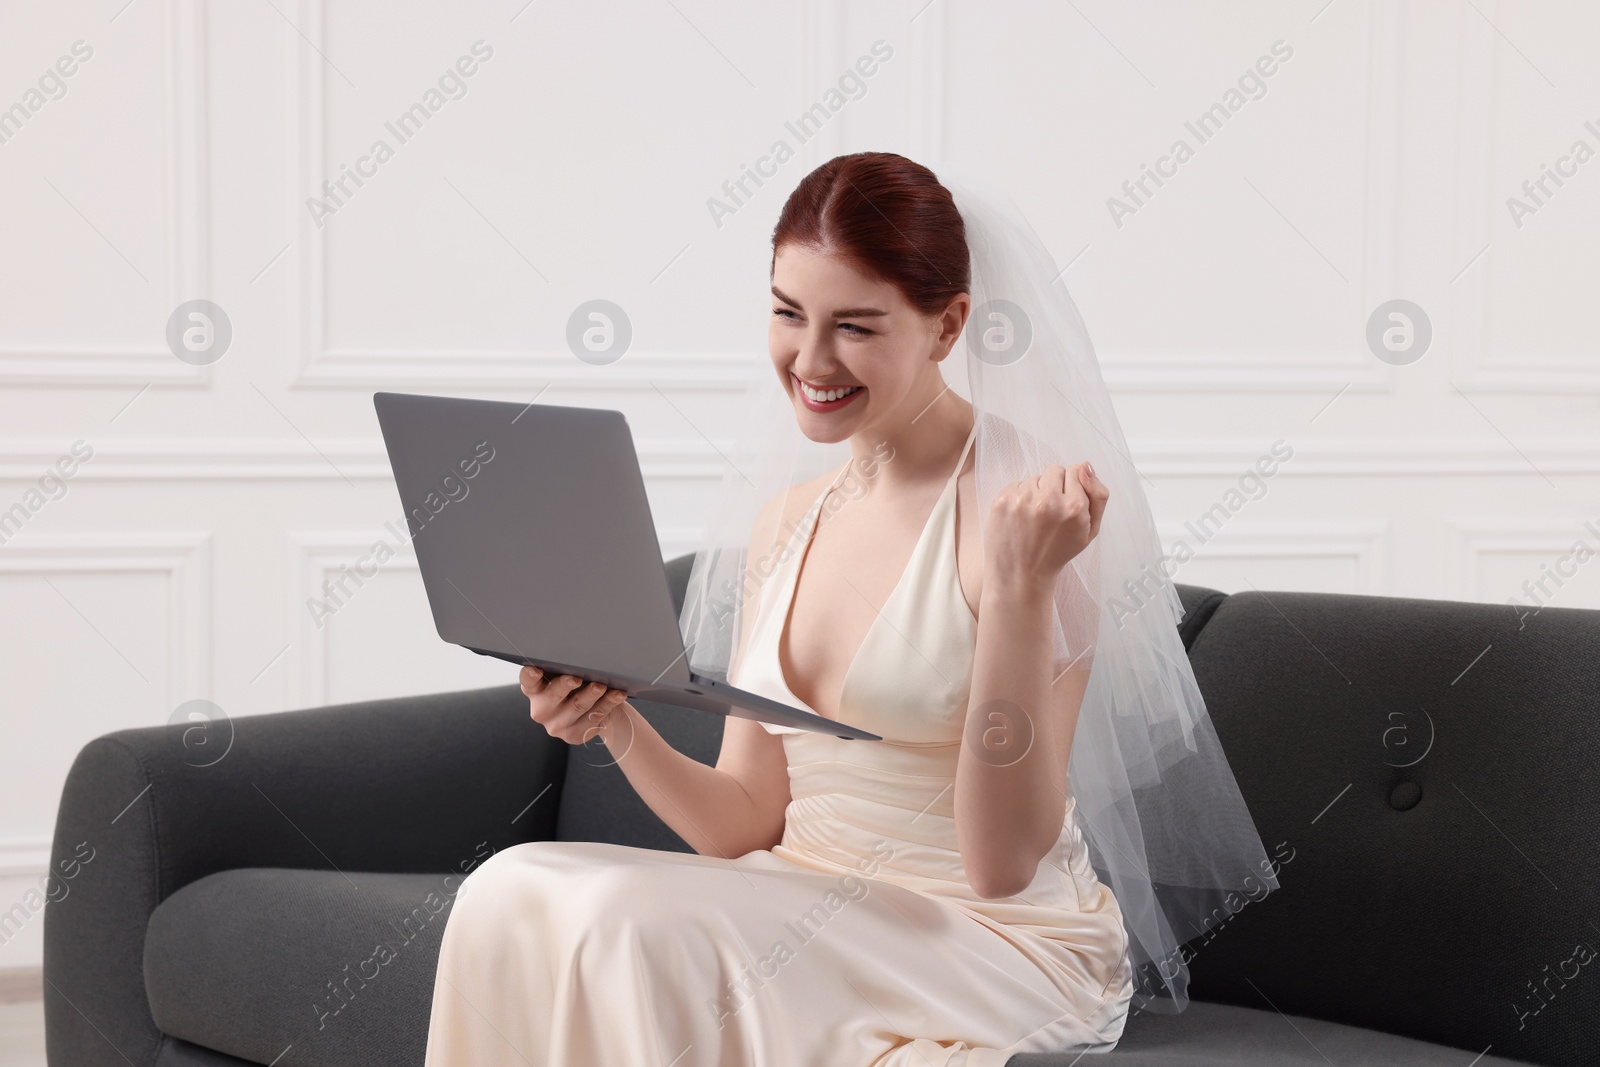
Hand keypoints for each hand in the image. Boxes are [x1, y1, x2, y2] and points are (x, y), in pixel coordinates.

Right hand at [521, 666, 629, 744]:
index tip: (535, 669)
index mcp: (535, 689)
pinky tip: (617, 695)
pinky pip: (593, 718)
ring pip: (577, 706)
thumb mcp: (567, 673)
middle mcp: (542, 709)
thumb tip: (582, 655)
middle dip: (565, 685)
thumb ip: (566, 666)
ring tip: (602, 685)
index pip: (528, 681)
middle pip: (553, 695)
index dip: (530, 675)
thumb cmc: (578, 683)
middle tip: (577, 678)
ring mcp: (556, 725)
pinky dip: (607, 704)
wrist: (594, 708)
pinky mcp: (574, 735)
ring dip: (591, 694)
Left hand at [983, 462, 1108, 591]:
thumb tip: (1085, 465)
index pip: (1077, 471)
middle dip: (1055, 486)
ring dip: (1036, 492)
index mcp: (1074, 507)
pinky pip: (1016, 484)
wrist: (1021, 576)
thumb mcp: (1090, 531)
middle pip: (1055, 470)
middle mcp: (1048, 500)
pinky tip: (1020, 519)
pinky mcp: (1002, 501)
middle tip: (1050, 512)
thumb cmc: (1058, 553)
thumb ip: (1098, 496)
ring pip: (1034, 478)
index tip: (1066, 503)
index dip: (1072, 487)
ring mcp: (1022, 500)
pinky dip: (1019, 498)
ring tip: (1034, 519)